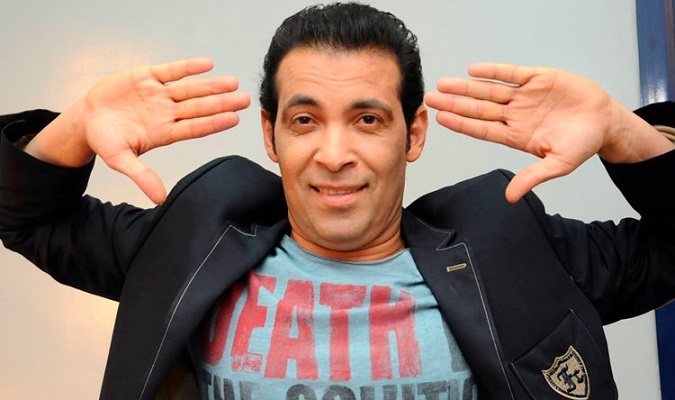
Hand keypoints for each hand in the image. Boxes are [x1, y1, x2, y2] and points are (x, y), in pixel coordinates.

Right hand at [28, 58, 250, 203]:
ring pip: (190, 88)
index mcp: (164, 132)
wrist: (86, 118)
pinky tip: (207, 64)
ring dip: (211, 85)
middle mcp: (166, 113)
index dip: (213, 123)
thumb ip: (141, 176)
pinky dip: (187, 67)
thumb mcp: (119, 159)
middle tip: (245, 99)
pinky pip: (171, 71)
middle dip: (221, 103)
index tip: (234, 118)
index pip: (194, 128)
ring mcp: (159, 94)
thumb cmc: (105, 140)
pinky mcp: (147, 77)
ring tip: (233, 82)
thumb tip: (160, 200)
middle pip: (199, 107)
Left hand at [424, 63, 670, 202]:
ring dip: (467, 87)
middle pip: (479, 108)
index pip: (482, 129)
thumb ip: (533, 177)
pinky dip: (494, 71)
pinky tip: (474, 70)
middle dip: (455, 103)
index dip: (462, 124)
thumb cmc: (581, 144)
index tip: (441, 118)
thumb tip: (511, 198)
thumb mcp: (558, 164)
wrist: (606, 121)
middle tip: (431, 98)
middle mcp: (514, 115)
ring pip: (490, 90)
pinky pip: (511, 73)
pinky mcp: (537, 78)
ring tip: (445, 83)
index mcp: (515, 135)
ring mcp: (524, 96)